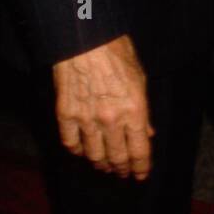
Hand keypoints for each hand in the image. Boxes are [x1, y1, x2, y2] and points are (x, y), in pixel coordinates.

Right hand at [53, 35, 154, 180]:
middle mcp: (111, 120)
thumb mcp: (140, 79)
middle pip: (117, 158)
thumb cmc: (116, 52)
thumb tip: (147, 133)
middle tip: (123, 173)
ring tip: (104, 165)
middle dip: (122, 169)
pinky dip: (77, 151)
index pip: (140, 151)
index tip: (141, 175)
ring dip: (101, 164)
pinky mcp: (66, 115)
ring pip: (94, 155)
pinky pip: (71, 143)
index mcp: (134, 110)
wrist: (85, 39)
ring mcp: (86, 119)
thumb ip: (143, 110)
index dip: (141, 168)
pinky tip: (82, 151)